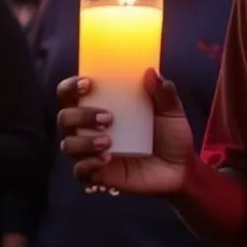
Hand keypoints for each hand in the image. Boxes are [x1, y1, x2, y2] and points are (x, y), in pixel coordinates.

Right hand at [58, 69, 194, 194]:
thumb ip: (164, 91)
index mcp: (104, 104)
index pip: (72, 92)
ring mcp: (93, 151)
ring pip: (68, 144)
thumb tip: (150, 72)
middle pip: (65, 117)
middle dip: (80, 115)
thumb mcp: (172, 110)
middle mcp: (91, 127)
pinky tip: (105, 160)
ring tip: (108, 142)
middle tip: (108, 118)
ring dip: (83, 141)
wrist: (181, 168)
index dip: (71, 86)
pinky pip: (79, 171)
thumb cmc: (172, 133)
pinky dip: (88, 164)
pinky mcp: (98, 174)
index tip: (88, 83)